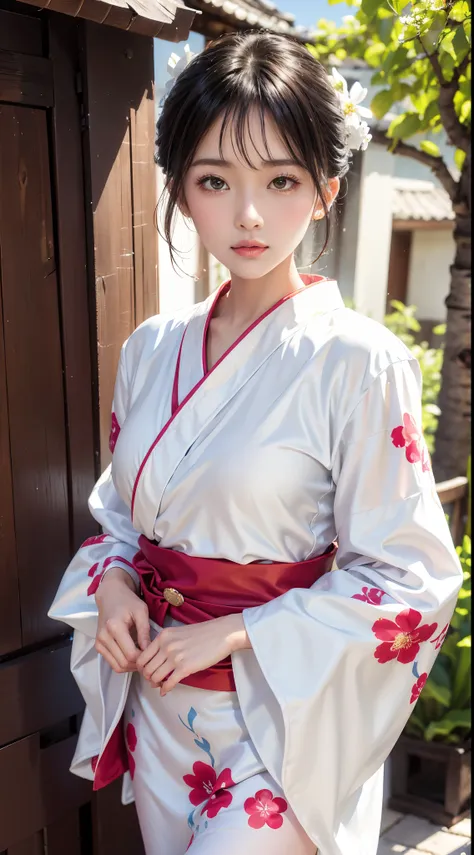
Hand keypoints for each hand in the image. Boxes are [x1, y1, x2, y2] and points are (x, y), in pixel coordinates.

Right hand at [95, 567, 150, 673]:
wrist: (110, 596)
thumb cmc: (128, 602)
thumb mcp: (141, 611)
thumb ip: (145, 631)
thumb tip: (149, 650)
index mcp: (115, 627)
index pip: (131, 654)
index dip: (143, 658)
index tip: (152, 653)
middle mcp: (104, 637)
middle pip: (124, 663)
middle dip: (138, 664)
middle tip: (149, 657)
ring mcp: (99, 643)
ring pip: (117, 667)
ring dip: (131, 667)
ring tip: (141, 657)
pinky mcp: (98, 646)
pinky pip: (112, 663)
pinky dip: (123, 664)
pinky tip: (132, 656)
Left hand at [136, 613, 250, 694]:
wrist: (221, 634)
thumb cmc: (202, 633)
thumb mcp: (178, 633)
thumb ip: (165, 644)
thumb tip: (155, 660)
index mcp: (162, 636)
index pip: (142, 657)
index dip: (142, 668)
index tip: (148, 671)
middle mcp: (165, 646)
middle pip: (146, 669)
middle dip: (148, 677)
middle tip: (154, 680)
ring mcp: (175, 657)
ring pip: (155, 677)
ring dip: (156, 684)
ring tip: (160, 685)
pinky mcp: (185, 668)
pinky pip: (168, 683)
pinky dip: (165, 689)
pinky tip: (166, 691)